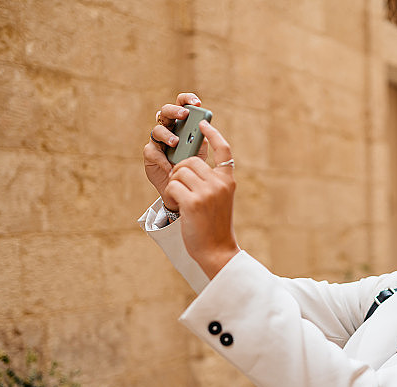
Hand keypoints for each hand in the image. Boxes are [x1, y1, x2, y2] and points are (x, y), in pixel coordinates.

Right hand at [143, 92, 209, 210]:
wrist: (184, 186)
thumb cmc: (193, 164)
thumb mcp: (200, 150)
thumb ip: (201, 138)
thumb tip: (204, 127)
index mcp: (182, 123)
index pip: (182, 104)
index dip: (187, 100)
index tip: (197, 103)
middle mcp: (168, 127)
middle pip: (166, 111)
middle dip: (175, 111)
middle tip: (184, 115)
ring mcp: (158, 140)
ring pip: (158, 129)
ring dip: (167, 135)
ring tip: (176, 143)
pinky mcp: (150, 154)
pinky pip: (153, 151)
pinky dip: (163, 159)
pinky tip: (171, 166)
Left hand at [162, 121, 239, 278]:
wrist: (217, 251)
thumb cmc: (214, 227)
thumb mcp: (218, 200)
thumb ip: (210, 182)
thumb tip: (188, 164)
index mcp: (227, 181)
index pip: (223, 150)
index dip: (212, 135)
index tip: (202, 124)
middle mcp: (219, 183)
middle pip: (190, 162)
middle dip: (179, 173)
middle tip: (180, 191)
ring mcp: (207, 192)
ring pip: (179, 172)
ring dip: (173, 186)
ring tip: (179, 202)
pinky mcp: (193, 202)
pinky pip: (172, 186)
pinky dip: (169, 196)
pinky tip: (177, 208)